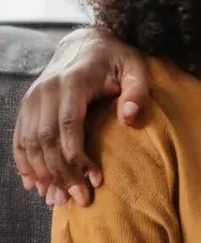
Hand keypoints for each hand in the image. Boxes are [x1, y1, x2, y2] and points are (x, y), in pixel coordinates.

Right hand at [13, 28, 149, 206]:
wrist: (85, 42)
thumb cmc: (116, 58)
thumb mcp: (135, 67)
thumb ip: (137, 90)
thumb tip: (131, 116)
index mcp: (72, 83)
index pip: (68, 126)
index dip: (78, 157)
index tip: (94, 180)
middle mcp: (45, 91)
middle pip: (46, 140)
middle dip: (60, 173)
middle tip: (79, 199)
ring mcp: (32, 99)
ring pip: (29, 143)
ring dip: (41, 174)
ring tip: (57, 199)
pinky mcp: (27, 106)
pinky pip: (19, 138)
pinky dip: (24, 163)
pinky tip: (34, 184)